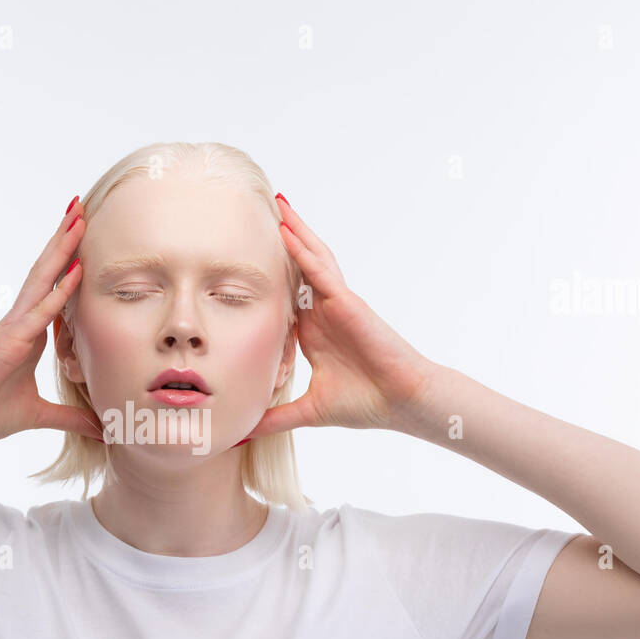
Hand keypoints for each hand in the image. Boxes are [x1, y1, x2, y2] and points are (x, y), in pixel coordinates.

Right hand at [0, 203, 104, 446]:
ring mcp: (13, 328)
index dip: (71, 264)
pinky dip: (59, 291)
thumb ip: (69, 418)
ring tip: (78, 217)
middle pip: (48, 273)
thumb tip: (100, 426)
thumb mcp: (39, 416)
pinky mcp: (7, 341)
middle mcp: (22, 323)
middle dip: (66, 240)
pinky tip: (76, 270)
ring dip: (63, 249)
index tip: (87, 237)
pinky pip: (39, 313)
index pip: (55, 291)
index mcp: (30, 335)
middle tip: (84, 207)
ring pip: (43, 280)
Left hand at [245, 195, 437, 438]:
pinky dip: (304, 251)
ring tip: (275, 205)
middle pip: (296, 269)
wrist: (401, 403)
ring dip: (293, 232)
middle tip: (254, 215)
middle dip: (279, 242)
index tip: (238, 259)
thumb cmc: (366, 404)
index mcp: (313, 334)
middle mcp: (323, 313)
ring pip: (310, 260)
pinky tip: (287, 231)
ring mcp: (336, 304)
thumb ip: (274, 419)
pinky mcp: (348, 302)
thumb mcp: (308, 412)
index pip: (283, 297)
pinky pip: (322, 272)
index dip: (265, 276)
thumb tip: (242, 433)